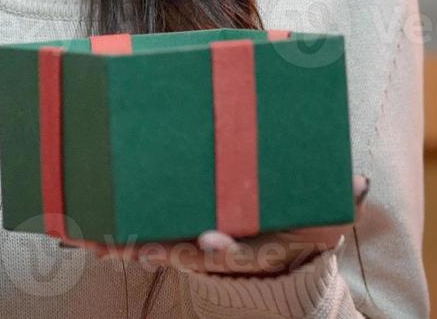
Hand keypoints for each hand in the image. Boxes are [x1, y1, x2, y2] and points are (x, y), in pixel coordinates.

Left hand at [68, 175, 369, 277]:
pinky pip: (135, 233)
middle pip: (182, 253)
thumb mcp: (326, 216)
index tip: (212, 240)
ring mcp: (190, 243)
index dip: (224, 249)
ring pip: (151, 247)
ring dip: (120, 246)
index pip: (237, 250)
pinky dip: (108, 233)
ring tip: (90, 241)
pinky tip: (77, 229)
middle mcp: (217, 248)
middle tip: (131, 246)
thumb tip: (358, 182)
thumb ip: (342, 200)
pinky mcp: (170, 231)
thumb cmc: (302, 222)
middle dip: (155, 251)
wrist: (282, 244)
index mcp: (253, 245)